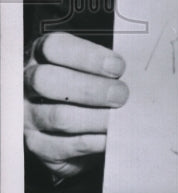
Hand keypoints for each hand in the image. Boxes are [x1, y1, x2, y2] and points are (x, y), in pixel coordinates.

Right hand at [24, 33, 127, 179]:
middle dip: (91, 88)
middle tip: (121, 94)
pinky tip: (112, 136)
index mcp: (41, 54)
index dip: (88, 56)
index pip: (54, 47)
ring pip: (59, 116)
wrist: (73, 123)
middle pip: (48, 80)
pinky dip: (95, 141)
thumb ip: (106, 66)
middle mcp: (27, 83)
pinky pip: (66, 145)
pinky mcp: (38, 145)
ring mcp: (28, 116)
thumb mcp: (91, 67)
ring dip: (97, 117)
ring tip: (122, 116)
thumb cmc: (87, 83)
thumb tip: (137, 72)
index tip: (118, 66)